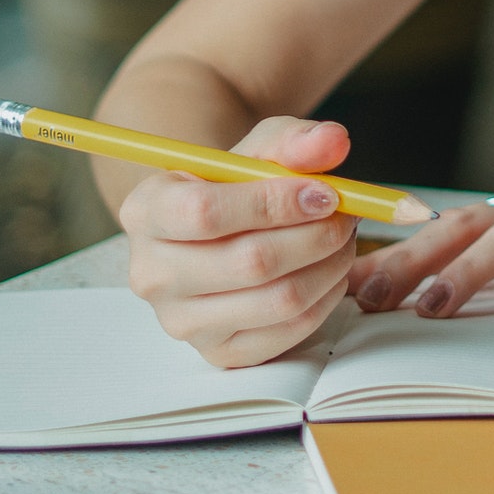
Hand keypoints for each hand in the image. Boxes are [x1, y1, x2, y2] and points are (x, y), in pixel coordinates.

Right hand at [120, 117, 359, 367]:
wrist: (221, 231)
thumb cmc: (238, 185)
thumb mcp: (260, 150)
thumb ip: (295, 141)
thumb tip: (333, 141)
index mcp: (145, 212)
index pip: (206, 212)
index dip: (276, 202)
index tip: (326, 193)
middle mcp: (151, 273)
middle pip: (250, 262)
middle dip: (317, 236)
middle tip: (348, 216)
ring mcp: (182, 321)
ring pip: (279, 300)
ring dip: (330, 266)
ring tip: (344, 240)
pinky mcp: (219, 352)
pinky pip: (290, 331)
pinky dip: (326, 298)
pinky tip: (331, 271)